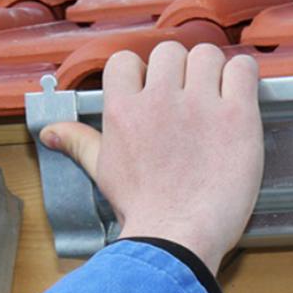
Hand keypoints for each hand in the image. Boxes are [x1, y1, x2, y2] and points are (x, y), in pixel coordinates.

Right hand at [40, 42, 263, 274]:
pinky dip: (242, 77)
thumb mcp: (104, 172)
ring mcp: (200, 106)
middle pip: (170, 52)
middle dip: (180, 72)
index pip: (126, 60)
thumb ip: (80, 142)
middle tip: (190, 102)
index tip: (154, 95)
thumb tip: (50, 131)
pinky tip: (238, 99)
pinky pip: (243, 69)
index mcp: (124, 109)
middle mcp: (160, 100)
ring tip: (217, 101)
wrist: (178, 240)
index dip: (142, 74)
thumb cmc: (143, 212)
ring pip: (207, 54)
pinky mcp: (237, 117)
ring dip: (214, 72)